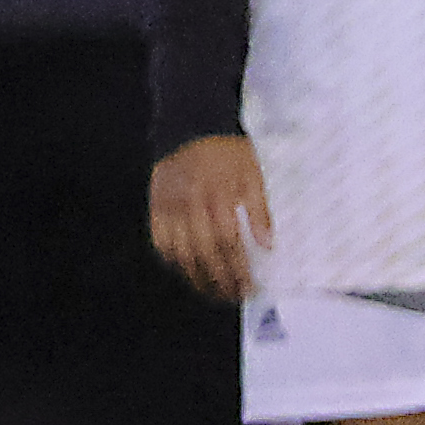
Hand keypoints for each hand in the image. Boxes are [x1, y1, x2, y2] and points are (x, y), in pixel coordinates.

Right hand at [148, 133, 271, 304]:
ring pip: (181, 253)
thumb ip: (260, 210)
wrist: (192, 129)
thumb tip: (268, 245)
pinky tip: (188, 271)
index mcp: (218, 196)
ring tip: (214, 292)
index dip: (237, 269)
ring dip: (197, 277)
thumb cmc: (228, 154)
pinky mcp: (156, 208)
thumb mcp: (254, 174)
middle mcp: (191, 204)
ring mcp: (170, 208)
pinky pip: (161, 243)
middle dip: (220, 280)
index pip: (228, 243)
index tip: (248, 286)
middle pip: (204, 253)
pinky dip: (173, 261)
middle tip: (233, 296)